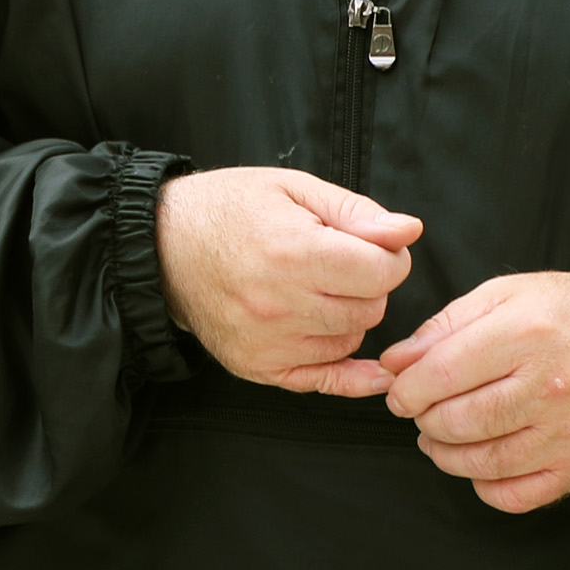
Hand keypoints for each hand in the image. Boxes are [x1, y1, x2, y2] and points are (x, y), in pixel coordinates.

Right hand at [152, 166, 421, 392]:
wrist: (160, 244)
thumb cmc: (228, 208)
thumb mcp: (293, 187)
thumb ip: (356, 211)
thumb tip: (408, 232)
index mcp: (293, 252)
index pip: (382, 272)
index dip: (388, 256)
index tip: (371, 245)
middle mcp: (280, 304)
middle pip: (371, 310)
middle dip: (368, 286)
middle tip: (341, 266)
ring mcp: (266, 341)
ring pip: (350, 341)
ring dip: (350, 319)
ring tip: (319, 291)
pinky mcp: (256, 366)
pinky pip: (324, 381)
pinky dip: (348, 371)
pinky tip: (368, 368)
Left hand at [378, 271, 569, 513]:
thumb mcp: (507, 293)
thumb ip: (445, 325)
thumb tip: (396, 363)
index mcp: (527, 333)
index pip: (443, 374)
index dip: (407, 389)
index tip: (400, 392)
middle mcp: (550, 386)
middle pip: (459, 421)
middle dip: (425, 421)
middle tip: (421, 412)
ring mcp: (567, 432)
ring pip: (482, 462)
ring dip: (446, 454)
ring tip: (439, 436)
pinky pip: (516, 495)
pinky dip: (484, 486)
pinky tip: (479, 462)